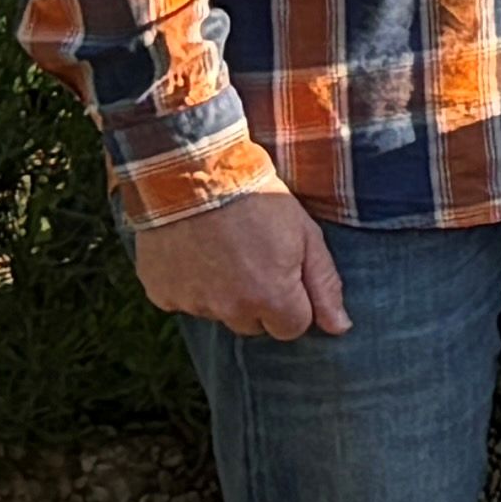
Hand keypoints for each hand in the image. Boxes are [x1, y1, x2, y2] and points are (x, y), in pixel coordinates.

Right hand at [132, 188, 346, 340]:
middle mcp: (229, 309)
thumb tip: (339, 328)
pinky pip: (183, 301)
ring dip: (223, 293)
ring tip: (222, 250)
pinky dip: (190, 285)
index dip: (293, 303)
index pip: (291, 328)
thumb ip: (324, 286)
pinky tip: (194, 252)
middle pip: (253, 324)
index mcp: (270, 298)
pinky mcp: (161, 293)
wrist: (195, 173)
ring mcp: (191, 303)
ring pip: (217, 313)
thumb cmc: (259, 200)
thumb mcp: (306, 236)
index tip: (285, 273)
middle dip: (258, 301)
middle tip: (252, 258)